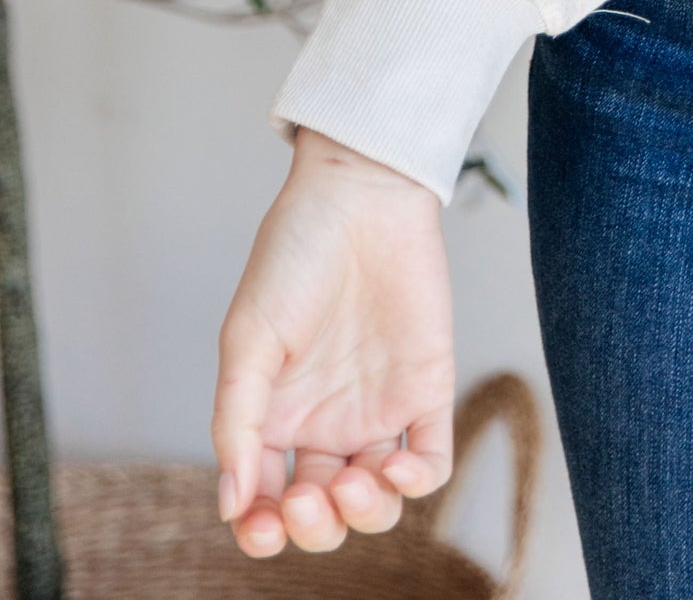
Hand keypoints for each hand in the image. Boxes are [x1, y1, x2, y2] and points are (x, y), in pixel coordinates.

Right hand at [211, 129, 453, 557]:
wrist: (360, 194)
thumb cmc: (295, 254)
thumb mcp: (247, 338)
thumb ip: (238, 422)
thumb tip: (231, 504)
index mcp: (276, 417)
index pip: (266, 502)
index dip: (262, 530)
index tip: (260, 525)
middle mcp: (326, 421)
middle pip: (323, 513)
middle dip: (314, 527)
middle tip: (307, 497)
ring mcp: (378, 408)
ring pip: (377, 500)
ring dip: (365, 514)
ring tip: (352, 484)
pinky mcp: (426, 388)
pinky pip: (430, 459)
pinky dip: (418, 482)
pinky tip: (398, 468)